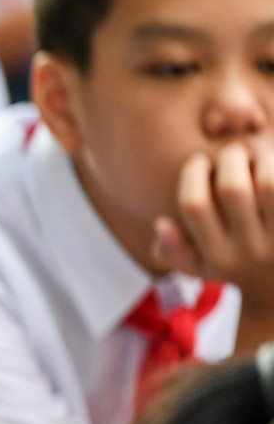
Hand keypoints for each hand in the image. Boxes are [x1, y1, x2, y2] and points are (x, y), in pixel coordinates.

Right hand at [154, 141, 273, 309]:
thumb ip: (174, 252)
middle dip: (230, 158)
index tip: (199, 161)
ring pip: (269, 184)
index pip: (194, 205)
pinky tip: (273, 166)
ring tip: (260, 157)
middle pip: (233, 189)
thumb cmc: (237, 271)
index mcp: (217, 257)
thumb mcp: (201, 271)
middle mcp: (249, 251)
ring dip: (264, 159)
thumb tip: (161, 223)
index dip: (193, 174)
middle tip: (233, 153)